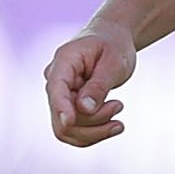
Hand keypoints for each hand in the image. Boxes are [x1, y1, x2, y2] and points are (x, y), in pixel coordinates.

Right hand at [44, 19, 136, 147]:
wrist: (112, 40)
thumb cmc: (114, 46)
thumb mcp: (114, 62)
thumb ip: (99, 85)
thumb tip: (84, 109)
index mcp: (63, 62)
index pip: (56, 89)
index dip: (60, 107)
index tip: (69, 121)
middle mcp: (55, 81)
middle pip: (62, 116)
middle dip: (94, 121)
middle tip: (119, 104)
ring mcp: (60, 96)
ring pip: (67, 130)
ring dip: (97, 129)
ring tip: (119, 108)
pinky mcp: (68, 107)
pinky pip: (75, 131)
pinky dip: (95, 133)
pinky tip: (114, 125)